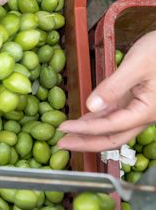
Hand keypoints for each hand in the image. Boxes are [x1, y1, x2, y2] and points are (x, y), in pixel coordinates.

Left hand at [58, 31, 155, 151]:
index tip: (64, 128)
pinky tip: (82, 121)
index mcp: (147, 110)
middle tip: (61, 143)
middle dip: (86, 142)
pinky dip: (97, 120)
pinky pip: (115, 117)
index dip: (85, 130)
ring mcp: (139, 110)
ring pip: (113, 129)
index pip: (111, 126)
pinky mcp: (135, 102)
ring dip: (90, 133)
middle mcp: (144, 115)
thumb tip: (91, 107)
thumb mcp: (136, 65)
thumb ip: (113, 87)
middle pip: (113, 137)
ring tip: (67, 134)